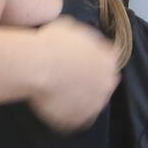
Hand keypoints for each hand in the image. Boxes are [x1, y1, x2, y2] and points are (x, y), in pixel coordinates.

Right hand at [26, 17, 121, 131]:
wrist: (38, 67)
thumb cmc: (52, 43)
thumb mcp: (70, 28)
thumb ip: (82, 39)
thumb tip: (78, 42)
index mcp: (108, 60)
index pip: (107, 62)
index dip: (91, 62)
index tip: (78, 62)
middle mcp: (107, 83)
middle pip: (101, 84)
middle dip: (88, 82)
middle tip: (66, 78)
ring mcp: (95, 103)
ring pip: (88, 103)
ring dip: (77, 100)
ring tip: (56, 95)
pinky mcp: (79, 119)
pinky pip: (74, 118)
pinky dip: (65, 114)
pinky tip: (52, 107)